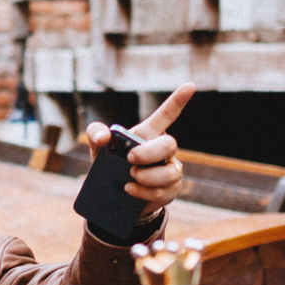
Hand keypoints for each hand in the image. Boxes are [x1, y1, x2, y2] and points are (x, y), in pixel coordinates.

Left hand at [89, 84, 193, 208]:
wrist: (115, 198)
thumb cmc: (111, 167)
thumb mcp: (98, 149)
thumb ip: (95, 134)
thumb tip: (102, 136)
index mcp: (148, 135)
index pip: (167, 115)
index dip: (178, 101)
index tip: (190, 86)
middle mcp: (164, 151)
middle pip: (169, 143)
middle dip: (150, 152)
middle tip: (130, 159)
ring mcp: (170, 171)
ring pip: (171, 172)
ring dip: (148, 176)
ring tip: (130, 177)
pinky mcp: (170, 190)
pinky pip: (164, 191)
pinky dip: (145, 192)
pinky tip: (130, 190)